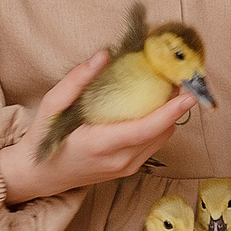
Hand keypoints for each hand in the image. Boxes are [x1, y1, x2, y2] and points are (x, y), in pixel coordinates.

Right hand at [0, 52, 196, 201]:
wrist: (42, 175)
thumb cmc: (45, 138)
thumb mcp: (52, 105)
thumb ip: (77, 80)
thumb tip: (104, 55)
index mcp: (100, 145)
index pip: (144, 130)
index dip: (169, 113)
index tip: (189, 95)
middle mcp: (118, 161)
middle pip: (161, 133)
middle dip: (175, 106)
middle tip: (179, 76)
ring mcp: (126, 168)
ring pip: (162, 139)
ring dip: (170, 115)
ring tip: (168, 87)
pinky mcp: (129, 169)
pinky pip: (154, 144)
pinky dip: (160, 124)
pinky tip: (154, 105)